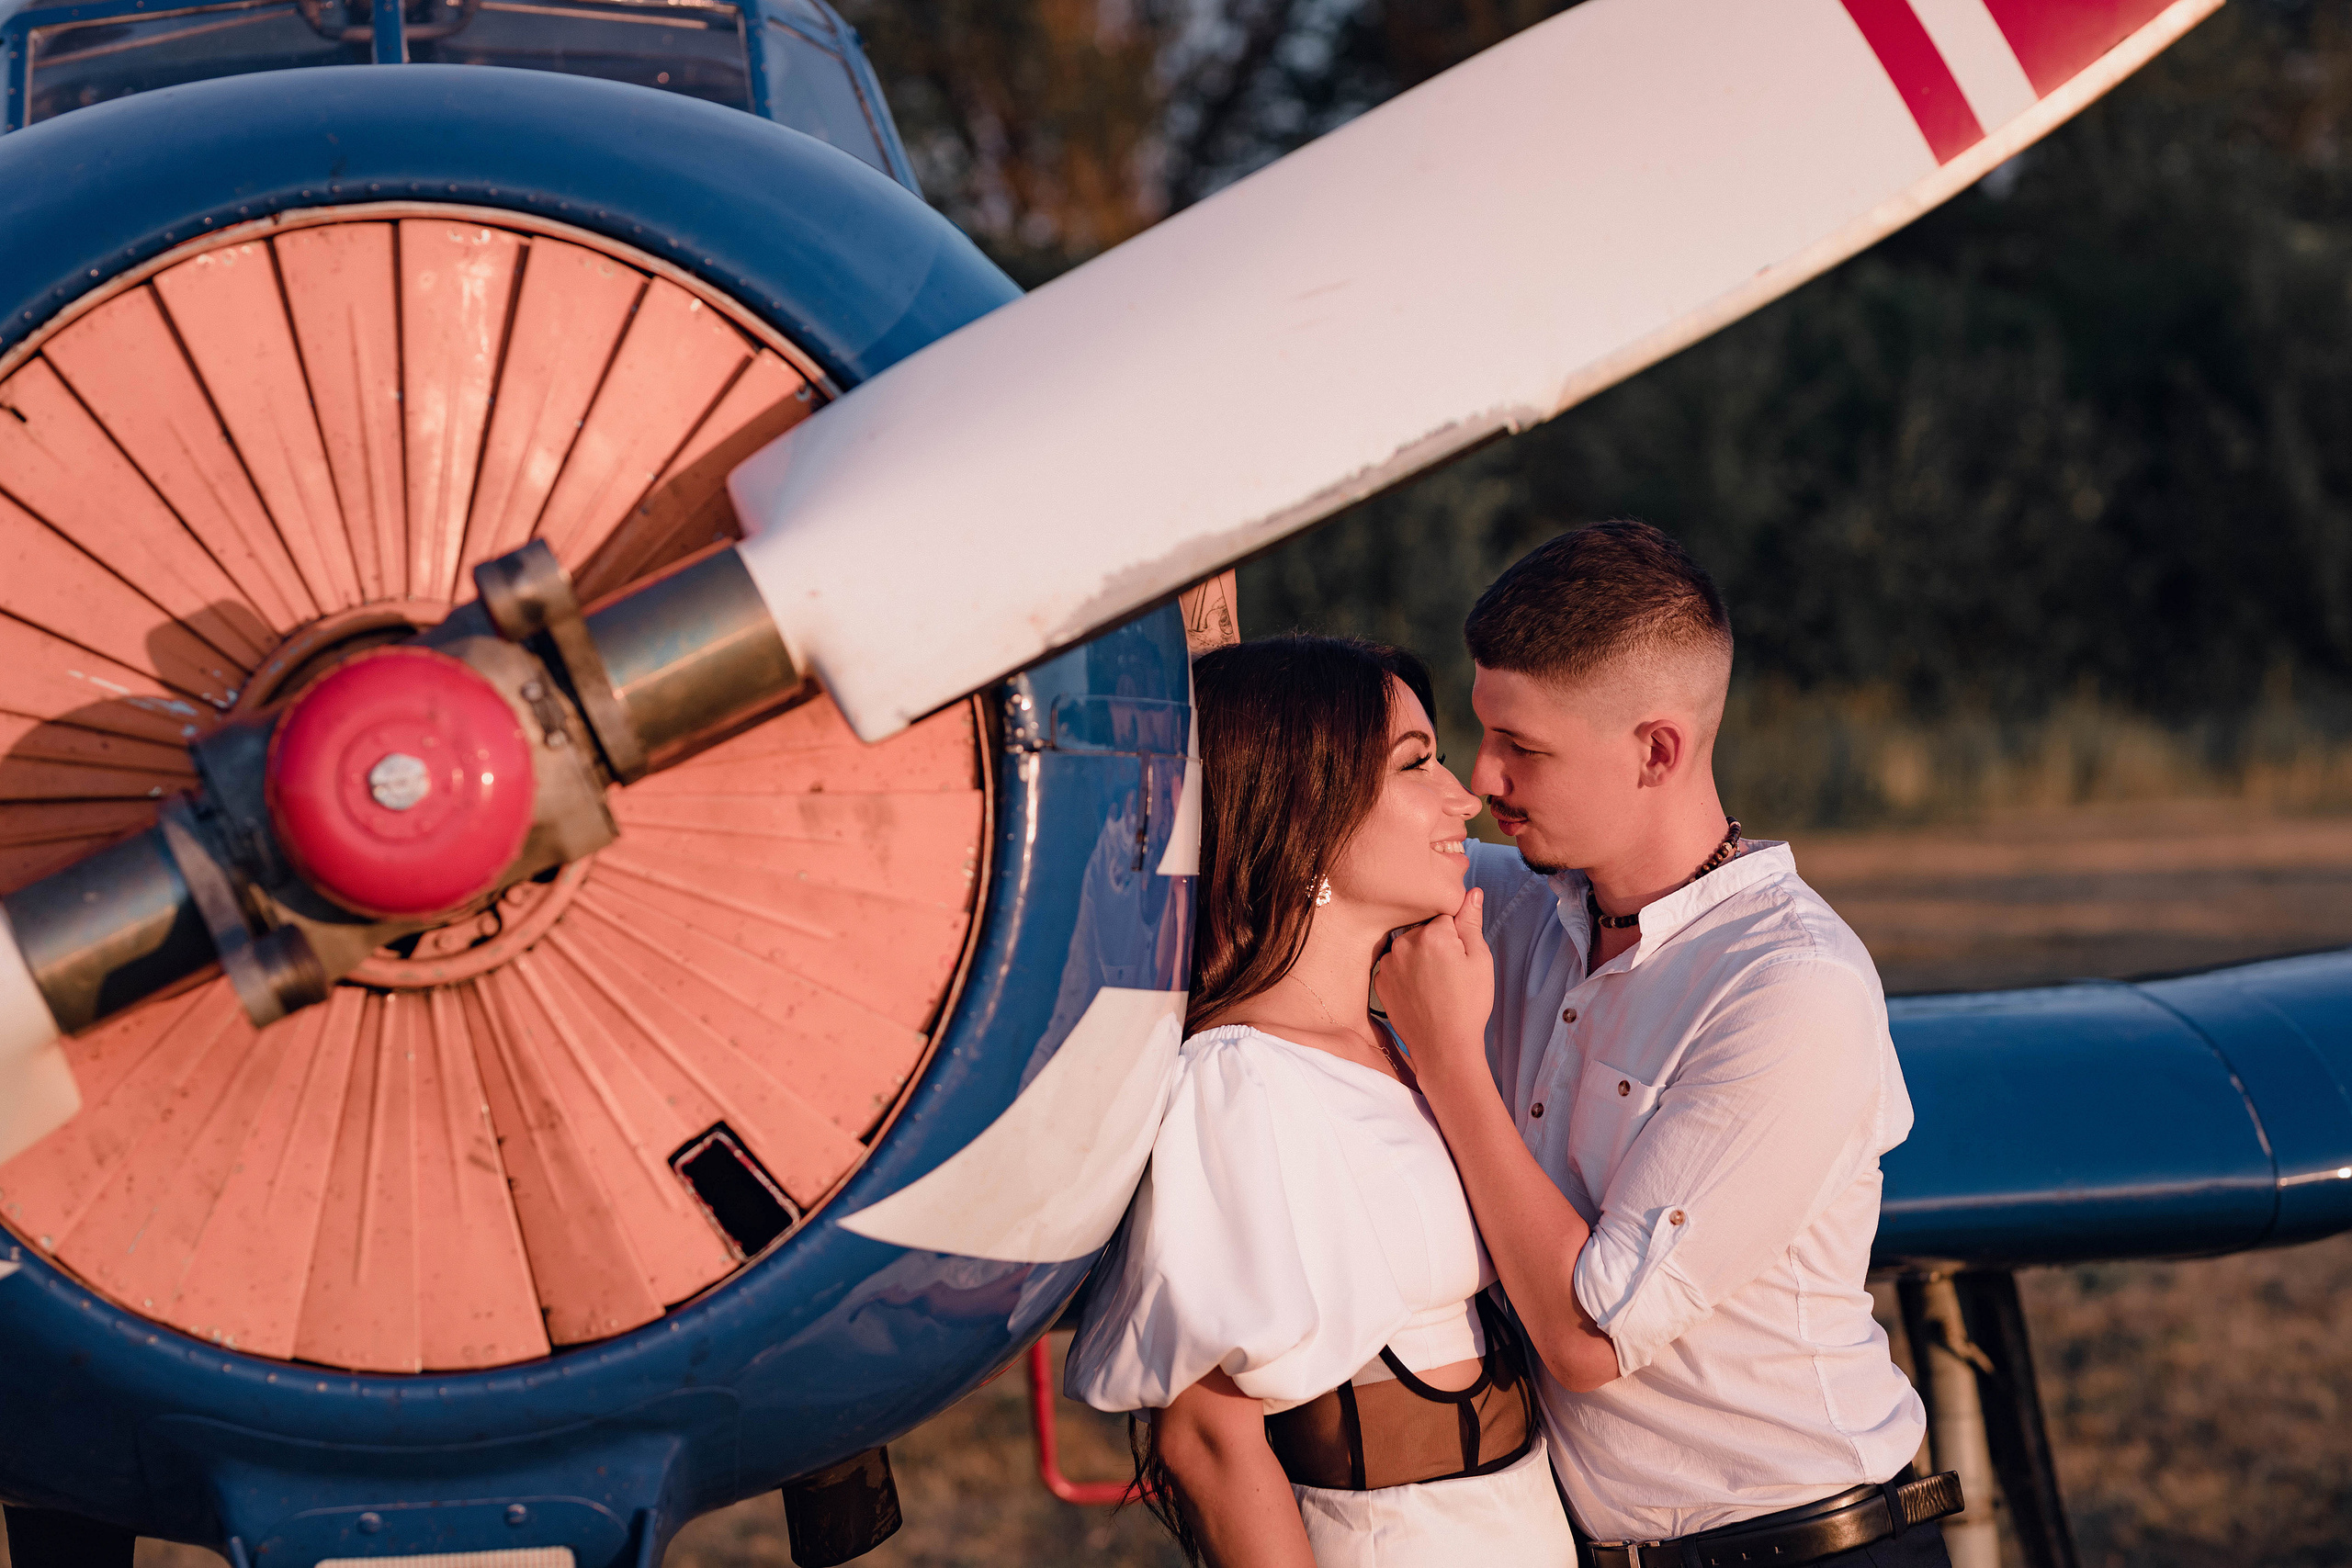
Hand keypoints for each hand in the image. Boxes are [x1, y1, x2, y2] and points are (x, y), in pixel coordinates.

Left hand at [1380, 887, 1491, 1086]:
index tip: (1461, 952)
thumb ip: (1471, 922)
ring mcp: (1388, 963)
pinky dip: (1406, 973)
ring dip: (1419, 956)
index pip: (1445, 914)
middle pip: (1423, 929)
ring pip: (1407, 947)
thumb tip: (1472, 893)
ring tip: (1435, 984)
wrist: (1444, 1048)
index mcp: (1432, 933)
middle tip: (1450, 971)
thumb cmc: (1468, 1005)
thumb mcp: (1480, 960)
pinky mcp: (1380, 982)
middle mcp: (1404, 942)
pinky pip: (1395, 966)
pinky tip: (1420, 991)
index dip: (1457, 932)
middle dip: (1436, 942)